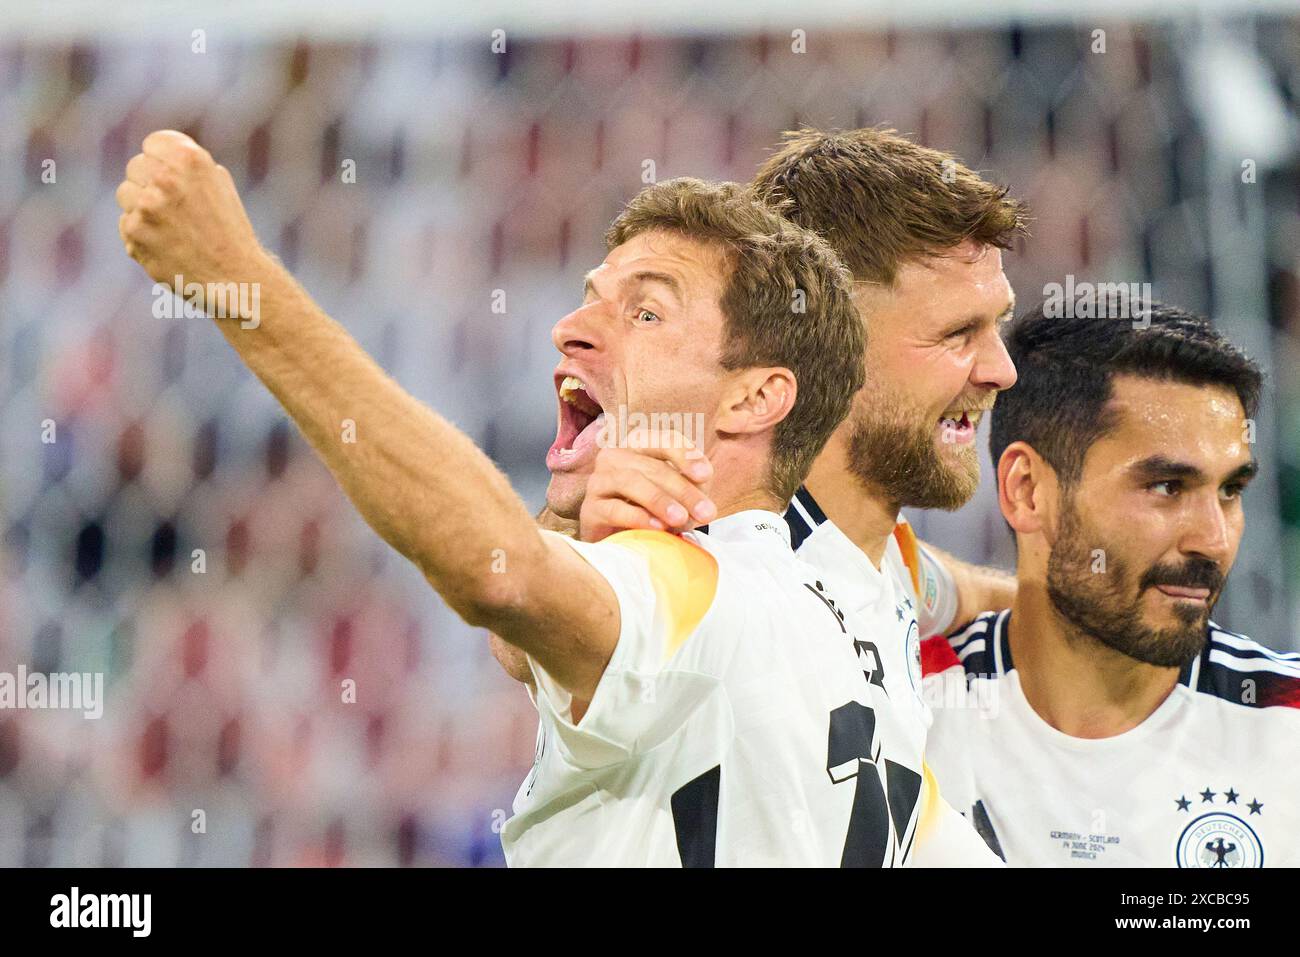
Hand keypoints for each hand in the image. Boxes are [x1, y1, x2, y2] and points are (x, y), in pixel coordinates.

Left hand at [116, 130, 266, 296]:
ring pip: (125, 194)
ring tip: (172, 228)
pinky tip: (167, 247)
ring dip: (142, 208)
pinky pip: (126, 224)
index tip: (171, 176)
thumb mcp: (219, 186)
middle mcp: (167, 179)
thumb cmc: (231, 233)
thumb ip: (188, 167)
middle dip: (149, 183)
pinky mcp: (135, 233)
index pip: (153, 144)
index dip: (162, 160)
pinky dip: (141, 235)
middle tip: (172, 207)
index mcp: (191, 160)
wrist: (236, 279)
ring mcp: (148, 206)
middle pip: (136, 166)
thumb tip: (157, 157)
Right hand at [579, 428, 716, 541]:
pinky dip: (638, 517)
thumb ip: (692, 485)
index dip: (686, 455)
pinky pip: (614, 509)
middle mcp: (614, 457)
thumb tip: (702, 488)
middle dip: (682, 489)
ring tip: (681, 519)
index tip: (706, 476)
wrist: (620, 541)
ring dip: (659, 500)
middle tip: (705, 512)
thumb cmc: (653, 511)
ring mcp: (598, 481)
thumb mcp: (678, 494)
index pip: (664, 441)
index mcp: (638, 446)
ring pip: (629, 481)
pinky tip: (658, 528)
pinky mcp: (589, 509)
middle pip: (651, 466)